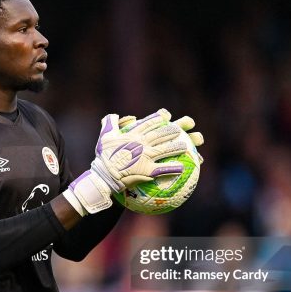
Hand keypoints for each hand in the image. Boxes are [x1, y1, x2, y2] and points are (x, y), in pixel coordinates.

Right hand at [63, 109, 190, 214]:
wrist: (104, 176)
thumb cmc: (103, 157)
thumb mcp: (104, 136)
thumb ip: (109, 123)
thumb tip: (114, 115)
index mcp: (132, 135)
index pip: (148, 124)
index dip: (158, 118)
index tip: (166, 115)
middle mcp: (141, 143)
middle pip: (160, 134)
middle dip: (173, 130)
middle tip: (181, 129)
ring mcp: (145, 156)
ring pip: (165, 149)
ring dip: (177, 147)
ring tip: (187, 146)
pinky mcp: (148, 169)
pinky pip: (163, 168)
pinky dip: (173, 168)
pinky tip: (182, 168)